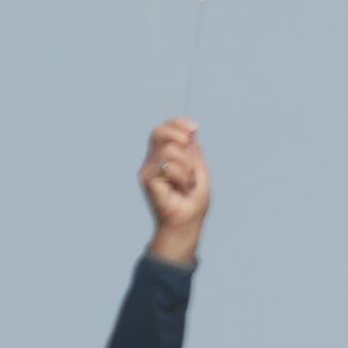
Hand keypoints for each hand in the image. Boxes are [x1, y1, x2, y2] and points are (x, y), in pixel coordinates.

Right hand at [142, 119, 209, 266]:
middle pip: (159, 131)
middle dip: (179, 134)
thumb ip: (193, 151)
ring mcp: (149, 169)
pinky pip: (168, 165)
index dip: (178, 123)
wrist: (187, 224)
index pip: (165, 129)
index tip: (194, 128)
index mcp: (165, 156)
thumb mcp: (199, 171)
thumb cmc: (193, 202)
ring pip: (169, 149)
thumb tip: (192, 130)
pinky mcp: (148, 179)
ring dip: (187, 166)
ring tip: (188, 182)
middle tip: (190, 151)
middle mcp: (154, 160)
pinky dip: (182, 176)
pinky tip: (182, 188)